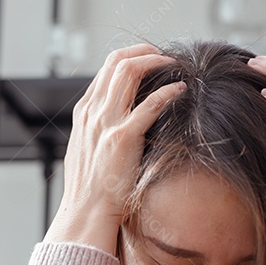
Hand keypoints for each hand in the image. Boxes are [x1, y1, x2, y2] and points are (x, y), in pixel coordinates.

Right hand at [46, 43, 185, 252]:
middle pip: (116, 61)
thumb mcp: (88, 152)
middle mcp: (93, 112)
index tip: (151, 60)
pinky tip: (181, 90)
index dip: (131, 58)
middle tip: (166, 56)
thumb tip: (116, 125)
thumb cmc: (92, 189)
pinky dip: (167, 91)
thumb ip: (99, 132)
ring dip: (156, 63)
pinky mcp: (123, 138)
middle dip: (144, 51)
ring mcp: (106, 123)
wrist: (86, 212)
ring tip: (175, 65)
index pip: (105, 69)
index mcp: (84, 113)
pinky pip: (149, 105)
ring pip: (128, 72)